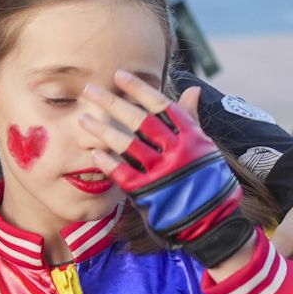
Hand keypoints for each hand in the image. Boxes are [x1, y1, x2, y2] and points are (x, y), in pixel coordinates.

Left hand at [80, 73, 247, 262]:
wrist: (211, 218)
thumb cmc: (205, 176)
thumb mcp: (204, 145)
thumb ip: (191, 118)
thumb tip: (193, 89)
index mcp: (191, 137)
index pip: (161, 106)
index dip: (140, 89)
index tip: (119, 75)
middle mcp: (177, 151)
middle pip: (139, 121)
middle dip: (112, 103)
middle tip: (89, 89)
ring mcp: (162, 171)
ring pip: (127, 145)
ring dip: (102, 130)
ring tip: (82, 118)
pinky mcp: (149, 192)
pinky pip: (123, 173)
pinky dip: (108, 161)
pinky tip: (93, 151)